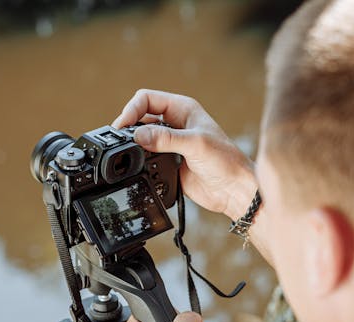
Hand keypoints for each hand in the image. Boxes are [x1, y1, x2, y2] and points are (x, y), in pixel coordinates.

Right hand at [112, 89, 257, 220]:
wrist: (233, 190)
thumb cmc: (226, 161)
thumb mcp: (195, 144)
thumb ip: (166, 139)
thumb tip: (138, 135)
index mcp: (183, 109)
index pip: (147, 99)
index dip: (131, 109)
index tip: (122, 127)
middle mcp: (175, 124)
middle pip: (141, 118)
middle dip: (129, 128)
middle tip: (120, 142)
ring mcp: (171, 145)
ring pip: (143, 139)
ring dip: (134, 146)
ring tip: (127, 155)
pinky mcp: (168, 164)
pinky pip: (147, 160)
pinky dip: (139, 162)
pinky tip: (138, 167)